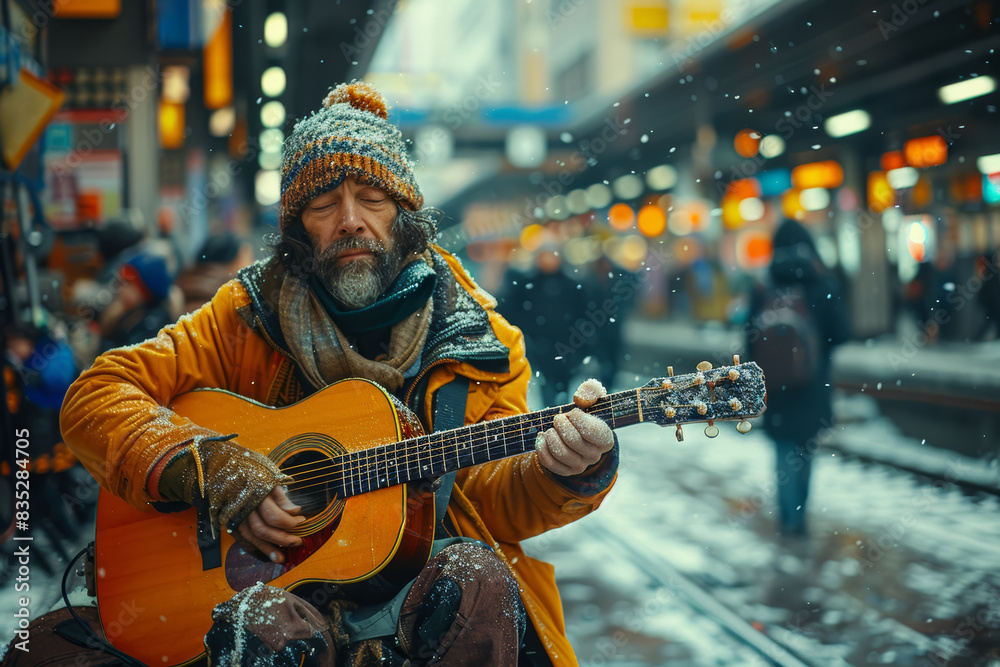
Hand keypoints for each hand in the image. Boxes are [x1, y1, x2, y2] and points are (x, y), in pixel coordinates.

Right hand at [158, 437, 304, 561]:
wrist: (218, 464)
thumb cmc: (249, 467)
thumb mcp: (269, 474)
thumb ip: (280, 494)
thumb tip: (295, 511)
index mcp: (256, 490)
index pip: (274, 514)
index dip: (290, 522)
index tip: (302, 519)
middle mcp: (244, 503)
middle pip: (263, 528)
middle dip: (283, 538)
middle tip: (299, 541)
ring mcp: (234, 512)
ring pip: (251, 536)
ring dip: (268, 547)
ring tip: (282, 557)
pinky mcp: (228, 518)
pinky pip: (242, 536)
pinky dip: (255, 545)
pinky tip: (267, 552)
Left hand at [534, 379, 613, 475]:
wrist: (574, 432)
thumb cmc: (584, 413)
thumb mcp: (591, 398)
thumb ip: (591, 390)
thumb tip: (581, 398)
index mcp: (605, 439)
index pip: (593, 431)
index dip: (579, 419)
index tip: (572, 412)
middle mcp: (594, 455)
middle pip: (574, 441)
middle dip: (562, 425)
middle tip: (558, 418)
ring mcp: (580, 465)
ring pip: (561, 453)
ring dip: (551, 436)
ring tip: (550, 428)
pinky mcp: (564, 471)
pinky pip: (550, 463)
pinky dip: (542, 448)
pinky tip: (541, 437)